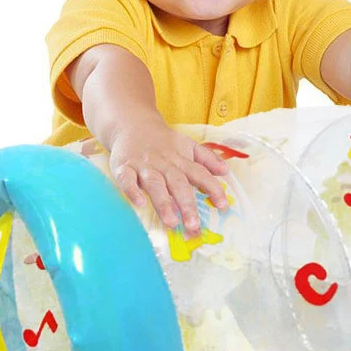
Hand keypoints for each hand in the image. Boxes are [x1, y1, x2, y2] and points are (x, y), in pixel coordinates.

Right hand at [108, 115, 228, 236]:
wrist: (133, 124)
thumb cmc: (163, 142)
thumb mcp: (188, 145)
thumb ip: (207, 159)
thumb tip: (226, 171)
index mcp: (181, 160)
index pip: (200, 174)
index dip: (212, 189)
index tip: (222, 206)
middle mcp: (164, 164)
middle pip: (178, 184)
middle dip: (187, 205)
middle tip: (194, 225)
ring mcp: (144, 166)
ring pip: (155, 185)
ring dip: (163, 203)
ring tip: (171, 222)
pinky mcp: (124, 167)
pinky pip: (127, 179)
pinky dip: (132, 191)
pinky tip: (139, 203)